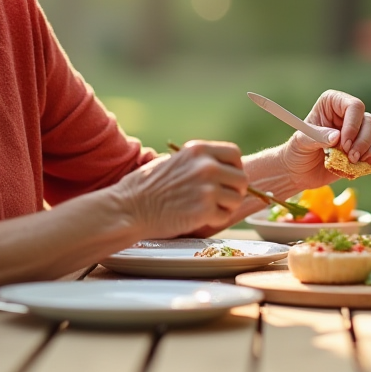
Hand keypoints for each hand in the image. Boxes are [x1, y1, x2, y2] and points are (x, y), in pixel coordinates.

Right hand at [118, 141, 247, 237]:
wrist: (129, 209)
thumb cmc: (145, 187)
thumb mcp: (172, 161)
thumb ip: (196, 162)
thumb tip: (219, 168)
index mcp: (198, 150)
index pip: (234, 154)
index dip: (234, 168)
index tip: (228, 178)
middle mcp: (206, 166)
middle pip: (241, 179)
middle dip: (234, 191)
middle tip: (221, 200)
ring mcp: (207, 188)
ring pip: (236, 199)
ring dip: (226, 207)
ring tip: (208, 210)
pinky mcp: (204, 210)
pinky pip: (224, 216)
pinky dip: (215, 220)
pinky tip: (199, 219)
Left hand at [280, 90, 370, 188]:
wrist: (299, 172)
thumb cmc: (297, 151)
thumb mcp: (301, 143)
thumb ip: (317, 137)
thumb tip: (337, 136)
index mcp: (331, 104)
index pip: (353, 106)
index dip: (353, 124)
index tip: (344, 143)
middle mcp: (347, 114)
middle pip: (369, 121)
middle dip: (362, 141)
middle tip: (350, 156)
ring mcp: (356, 130)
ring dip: (367, 150)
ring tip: (351, 162)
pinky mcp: (361, 146)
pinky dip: (370, 159)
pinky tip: (357, 166)